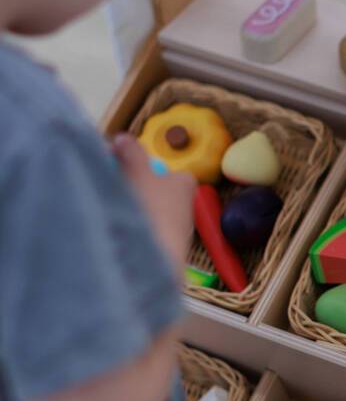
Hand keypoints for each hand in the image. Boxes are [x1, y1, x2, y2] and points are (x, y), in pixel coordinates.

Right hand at [112, 134, 194, 276]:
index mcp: (184, 183)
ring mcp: (176, 232)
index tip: (110, 167)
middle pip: (149, 190)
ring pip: (145, 213)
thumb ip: (130, 153)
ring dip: (128, 211)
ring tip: (111, 213)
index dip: (132, 165)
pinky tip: (118, 235)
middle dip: (128, 187)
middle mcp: (185, 206)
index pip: (156, 168)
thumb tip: (121, 138)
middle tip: (106, 189)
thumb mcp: (137, 173)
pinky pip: (143, 234)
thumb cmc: (150, 209)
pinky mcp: (165, 253)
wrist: (154, 262)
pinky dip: (131, 231)